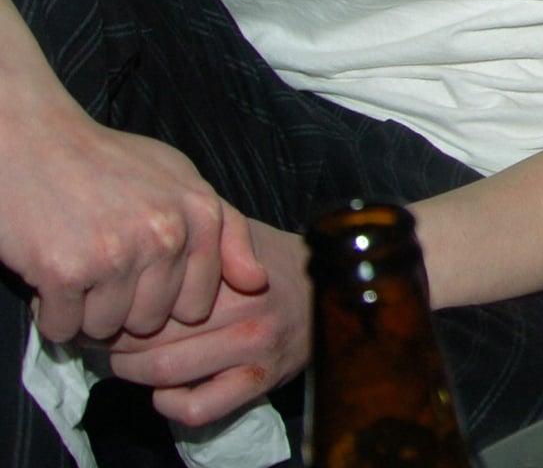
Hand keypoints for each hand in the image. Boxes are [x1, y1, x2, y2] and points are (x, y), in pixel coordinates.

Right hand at [0, 109, 264, 343]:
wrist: (31, 140)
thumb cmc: (106, 162)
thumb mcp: (180, 178)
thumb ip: (226, 229)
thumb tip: (258, 282)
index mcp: (199, 213)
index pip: (198, 303)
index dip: (165, 301)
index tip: (140, 277)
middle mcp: (165, 234)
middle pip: (151, 321)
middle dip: (122, 308)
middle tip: (98, 269)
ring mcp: (115, 254)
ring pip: (107, 329)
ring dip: (84, 313)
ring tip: (75, 267)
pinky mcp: (64, 272)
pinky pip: (62, 328)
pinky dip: (50, 314)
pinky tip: (48, 278)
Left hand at [105, 220, 309, 427]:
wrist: (338, 287)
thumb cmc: (278, 259)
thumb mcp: (244, 232)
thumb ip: (202, 236)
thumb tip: (144, 248)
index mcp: (233, 273)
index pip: (154, 295)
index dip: (119, 304)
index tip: (109, 306)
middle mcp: (244, 312)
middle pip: (152, 336)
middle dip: (117, 341)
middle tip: (106, 337)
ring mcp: (254, 350)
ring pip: (167, 372)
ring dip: (134, 372)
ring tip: (128, 362)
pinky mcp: (261, 381)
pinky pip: (200, 408)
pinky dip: (171, 405)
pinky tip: (166, 391)